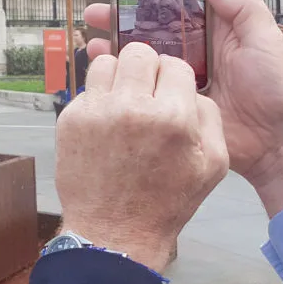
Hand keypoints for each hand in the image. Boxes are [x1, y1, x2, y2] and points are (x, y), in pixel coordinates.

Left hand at [56, 43, 227, 272]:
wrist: (114, 232)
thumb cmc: (166, 200)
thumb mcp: (212, 164)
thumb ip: (208, 115)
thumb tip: (186, 86)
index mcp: (171, 116)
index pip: (174, 64)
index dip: (172, 76)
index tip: (167, 90)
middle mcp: (131, 106)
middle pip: (137, 52)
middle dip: (145, 66)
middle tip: (143, 88)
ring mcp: (96, 110)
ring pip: (105, 61)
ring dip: (116, 75)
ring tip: (120, 99)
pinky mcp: (69, 117)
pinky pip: (86, 88)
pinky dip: (97, 99)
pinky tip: (102, 123)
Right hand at [84, 0, 282, 185]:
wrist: (279, 141)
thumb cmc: (281, 90)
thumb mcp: (267, 40)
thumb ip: (243, 10)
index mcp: (212, 38)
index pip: (173, 14)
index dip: (149, 3)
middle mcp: (193, 57)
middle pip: (151, 34)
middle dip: (122, 23)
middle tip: (97, 15)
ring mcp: (181, 83)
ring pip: (144, 62)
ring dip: (118, 51)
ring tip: (95, 43)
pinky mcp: (175, 107)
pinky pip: (147, 91)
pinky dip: (127, 82)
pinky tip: (108, 74)